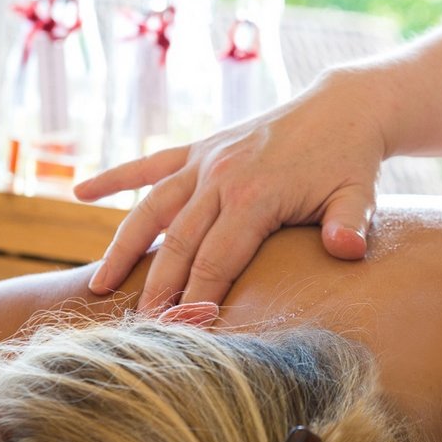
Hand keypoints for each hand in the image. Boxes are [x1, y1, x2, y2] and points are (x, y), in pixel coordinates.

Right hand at [74, 73, 388, 309]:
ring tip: (97, 285)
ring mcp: (207, 159)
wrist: (344, 107)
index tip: (178, 335)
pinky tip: (80, 192)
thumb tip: (347, 251)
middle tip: (136, 329)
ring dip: (123, 246)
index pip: (217, 260)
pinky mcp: (202, 147)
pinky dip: (116, 177)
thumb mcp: (361, 193)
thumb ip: (350, 224)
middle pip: (179, 242)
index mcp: (257, 195)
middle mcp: (222, 176)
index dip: (196, 298)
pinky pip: (151, 164)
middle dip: (157, 288)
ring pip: (152, 207)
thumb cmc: (351, 161)